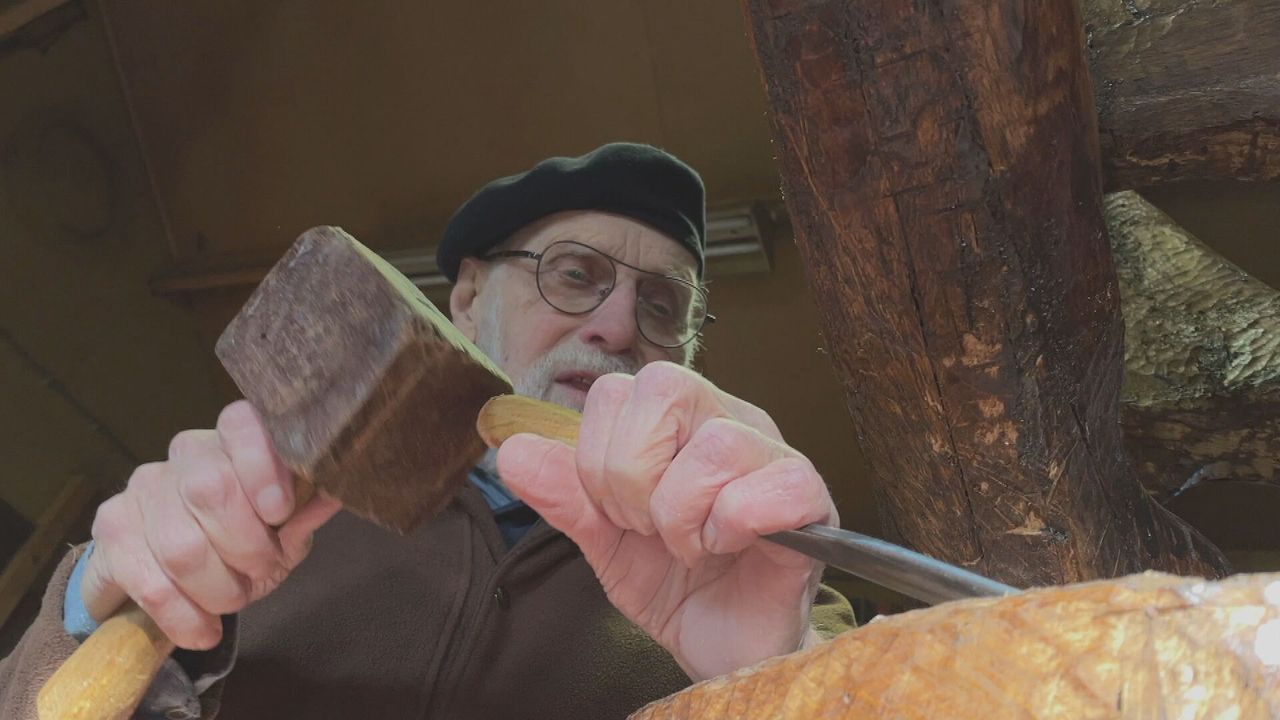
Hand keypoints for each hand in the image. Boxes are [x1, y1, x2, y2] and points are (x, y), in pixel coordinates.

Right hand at [80, 401, 341, 648]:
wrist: (167, 573)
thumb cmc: (238, 545)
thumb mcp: (282, 535)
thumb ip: (303, 516)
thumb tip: (335, 493)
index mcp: (233, 442)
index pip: (241, 422)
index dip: (261, 466)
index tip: (279, 512)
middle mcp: (185, 454)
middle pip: (211, 488)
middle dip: (246, 546)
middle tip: (260, 569)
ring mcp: (142, 487)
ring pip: (182, 545)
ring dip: (218, 588)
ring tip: (232, 600)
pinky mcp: (112, 529)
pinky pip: (149, 582)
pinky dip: (184, 616)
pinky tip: (203, 629)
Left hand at [497, 362, 835, 679]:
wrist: (726, 651)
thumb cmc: (678, 587)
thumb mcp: (605, 542)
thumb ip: (564, 495)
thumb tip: (511, 449)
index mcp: (680, 422)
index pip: (618, 388)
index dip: (596, 454)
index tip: (613, 513)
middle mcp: (730, 421)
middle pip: (665, 385)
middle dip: (631, 474)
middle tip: (647, 526)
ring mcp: (775, 455)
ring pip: (714, 443)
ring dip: (681, 513)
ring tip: (691, 546)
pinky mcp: (811, 500)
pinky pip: (768, 486)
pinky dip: (729, 528)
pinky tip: (729, 550)